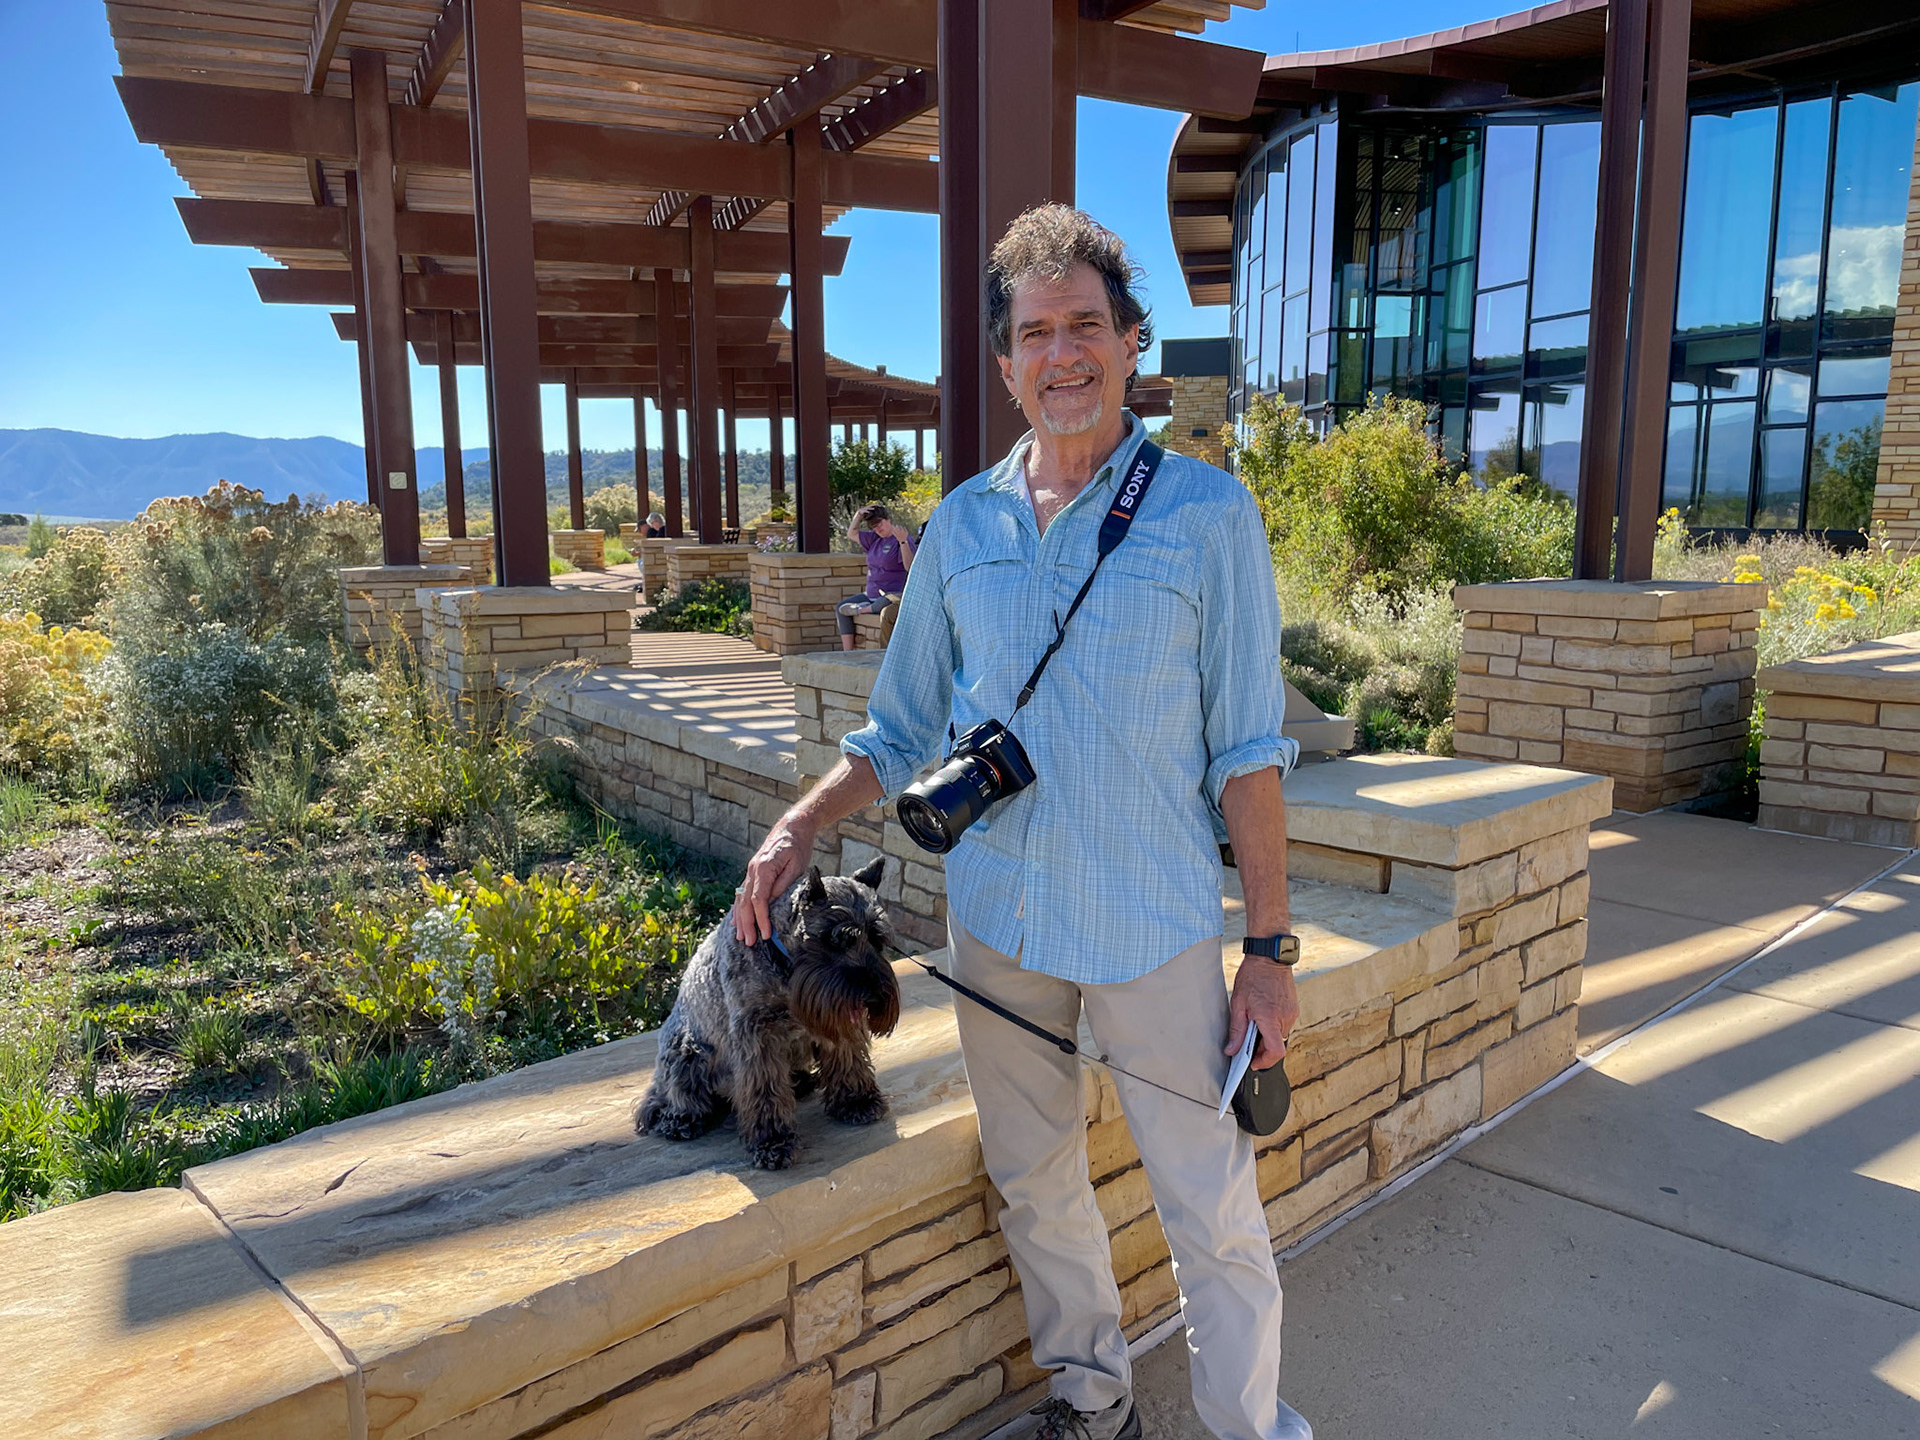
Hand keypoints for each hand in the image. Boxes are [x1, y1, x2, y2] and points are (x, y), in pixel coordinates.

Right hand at [733, 811, 818, 944]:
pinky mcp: (752, 872)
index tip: (766, 934)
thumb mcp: (796, 865)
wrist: (793, 826)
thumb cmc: (797, 846)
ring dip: (741, 919)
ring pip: (741, 899)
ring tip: (741, 937)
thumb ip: (783, 884)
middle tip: (749, 943)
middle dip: (747, 924)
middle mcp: (752, 870)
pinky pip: (743, 893)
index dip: (761, 919)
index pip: (758, 899)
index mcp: (763, 868)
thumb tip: (772, 902)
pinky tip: (737, 920)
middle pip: (745, 902)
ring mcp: (750, 871)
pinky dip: (739, 908)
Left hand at [1224, 958, 1299, 1070]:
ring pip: (1281, 1035)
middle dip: (1262, 1049)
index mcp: (1270, 1018)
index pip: (1275, 1051)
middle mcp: (1285, 1017)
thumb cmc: (1253, 976)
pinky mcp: (1293, 1007)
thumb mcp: (1238, 1003)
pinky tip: (1263, 1016)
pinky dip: (1273, 1026)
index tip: (1253, 1063)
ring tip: (1254, 1025)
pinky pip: (1284, 1024)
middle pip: (1277, 1045)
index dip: (1265, 1061)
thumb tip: (1232, 1050)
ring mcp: (1292, 1012)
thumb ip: (1236, 1029)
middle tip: (1247, 1044)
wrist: (1269, 956)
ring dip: (1268, 1036)